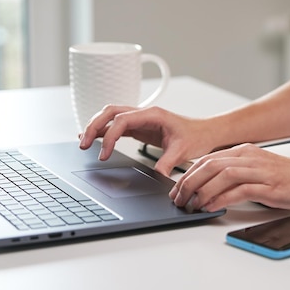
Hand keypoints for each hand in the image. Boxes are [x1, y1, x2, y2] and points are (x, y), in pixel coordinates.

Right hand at [79, 105, 217, 175]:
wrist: (206, 132)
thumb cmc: (196, 136)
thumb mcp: (182, 151)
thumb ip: (167, 163)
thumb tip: (158, 177)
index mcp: (152, 114)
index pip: (122, 121)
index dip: (109, 136)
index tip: (103, 154)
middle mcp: (144, 113)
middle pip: (110, 112)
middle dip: (94, 126)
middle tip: (83, 144)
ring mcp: (141, 119)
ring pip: (111, 116)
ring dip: (97, 126)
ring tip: (84, 141)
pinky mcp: (140, 127)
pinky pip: (117, 125)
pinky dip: (104, 130)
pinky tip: (94, 138)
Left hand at [169, 143, 289, 210]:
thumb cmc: (288, 176)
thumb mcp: (256, 169)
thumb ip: (235, 174)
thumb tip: (210, 188)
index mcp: (244, 152)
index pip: (207, 160)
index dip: (188, 174)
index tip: (177, 188)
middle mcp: (248, 158)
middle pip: (209, 165)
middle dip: (188, 182)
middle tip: (179, 198)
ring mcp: (258, 171)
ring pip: (220, 176)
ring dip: (202, 191)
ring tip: (192, 205)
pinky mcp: (268, 186)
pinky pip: (238, 191)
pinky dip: (221, 199)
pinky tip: (211, 207)